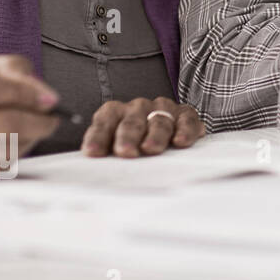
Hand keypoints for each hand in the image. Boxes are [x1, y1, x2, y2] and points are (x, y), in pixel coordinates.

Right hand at [0, 54, 58, 183]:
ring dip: (29, 139)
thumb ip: (14, 71)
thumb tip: (44, 96)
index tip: (49, 99)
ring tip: (29, 129)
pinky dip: (14, 154)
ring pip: (6, 150)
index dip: (27, 94)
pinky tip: (10, 143)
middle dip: (38, 122)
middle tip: (51, 119)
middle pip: (4, 125)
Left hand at [81, 96, 204, 157]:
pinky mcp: (185, 115)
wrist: (163, 132)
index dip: (98, 137)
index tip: (93, 153)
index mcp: (115, 112)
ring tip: (151, 149)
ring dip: (155, 136)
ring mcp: (163, 109)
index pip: (104, 122)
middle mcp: (138, 108)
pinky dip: (184, 130)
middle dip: (127, 137)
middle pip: (132, 122)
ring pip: (159, 121)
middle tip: (125, 152)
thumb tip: (95, 171)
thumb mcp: (113, 147)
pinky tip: (180, 142)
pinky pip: (187, 120)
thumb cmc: (133, 146)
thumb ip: (105, 154)